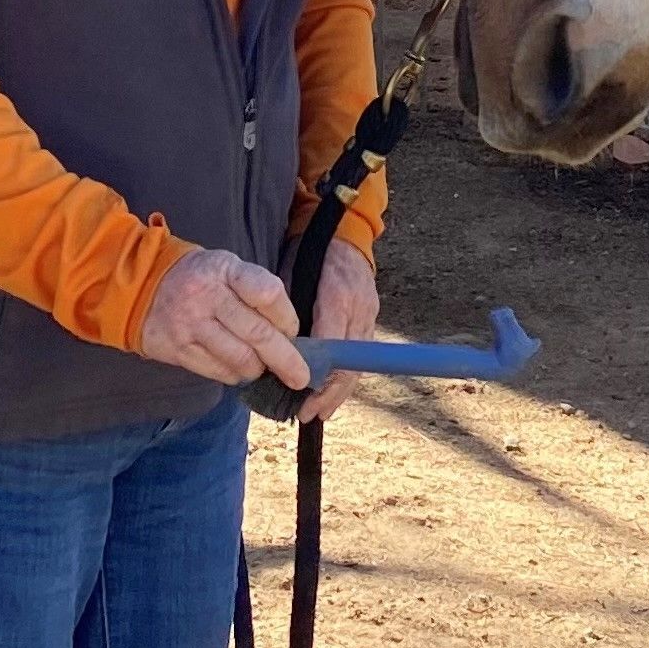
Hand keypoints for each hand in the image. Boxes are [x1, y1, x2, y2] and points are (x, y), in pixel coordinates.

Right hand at [139, 247, 310, 392]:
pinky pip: (218, 372)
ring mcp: (190, 324)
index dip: (287, 318)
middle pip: (258, 334)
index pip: (268, 294)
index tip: (292, 332)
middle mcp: (206, 295)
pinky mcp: (177, 349)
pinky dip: (235, 375)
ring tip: (261, 367)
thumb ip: (255, 292)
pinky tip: (237, 369)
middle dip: (286, 360)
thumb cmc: (198, 278)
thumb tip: (289, 335)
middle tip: (300, 377)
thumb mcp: (226, 268)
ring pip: (240, 359)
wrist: (140, 286)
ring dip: (258, 369)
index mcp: (225, 269)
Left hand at [295, 237, 377, 424]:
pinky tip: (332, 393)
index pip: (329, 344)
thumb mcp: (292, 273)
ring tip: (319, 411)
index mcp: (336, 294)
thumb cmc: (310, 252)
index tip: (302, 394)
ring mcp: (369, 313)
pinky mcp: (372, 317)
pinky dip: (346, 376)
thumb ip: (287, 310)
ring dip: (339, 391)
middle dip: (329, 393)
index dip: (317, 373)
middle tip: (309, 414)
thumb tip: (276, 347)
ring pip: (357, 362)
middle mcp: (358, 307)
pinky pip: (360, 354)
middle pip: (348, 361)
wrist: (345, 233)